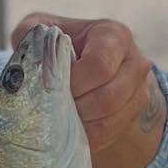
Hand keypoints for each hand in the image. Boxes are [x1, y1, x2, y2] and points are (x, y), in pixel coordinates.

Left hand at [10, 12, 159, 152]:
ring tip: (59, 120)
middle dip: (75, 108)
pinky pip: (111, 133)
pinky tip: (69, 131)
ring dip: (80, 125)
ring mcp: (139, 89)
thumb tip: (28, 61)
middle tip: (52, 109)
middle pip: (107, 98)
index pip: (99, 66)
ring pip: (111, 120)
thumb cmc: (59, 46)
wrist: (84, 65)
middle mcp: (134, 61)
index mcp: (113, 35)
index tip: (51, 88)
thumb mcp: (43, 31)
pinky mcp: (134, 113)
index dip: (74, 83)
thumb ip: (31, 35)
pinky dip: (87, 136)